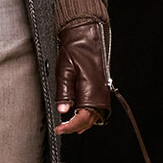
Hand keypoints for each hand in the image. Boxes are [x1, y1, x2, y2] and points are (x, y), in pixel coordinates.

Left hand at [53, 19, 111, 138]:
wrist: (86, 33)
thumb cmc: (75, 48)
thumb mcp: (64, 69)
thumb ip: (64, 92)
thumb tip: (63, 110)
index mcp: (91, 88)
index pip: (83, 117)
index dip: (71, 126)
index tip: (60, 129)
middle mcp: (100, 91)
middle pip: (90, 119)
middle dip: (76, 127)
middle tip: (61, 129)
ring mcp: (102, 89)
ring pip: (95, 114)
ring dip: (83, 122)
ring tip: (69, 126)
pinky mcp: (101, 86)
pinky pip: (97, 106)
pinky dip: (88, 114)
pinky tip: (79, 114)